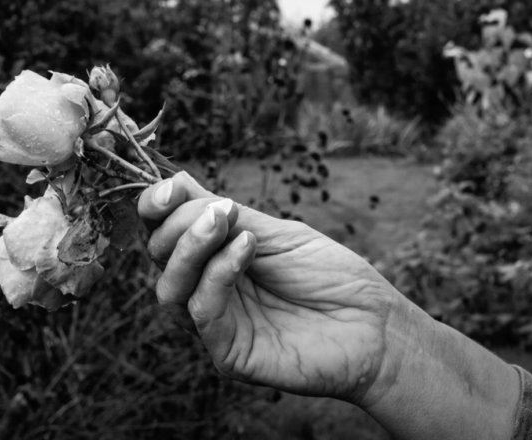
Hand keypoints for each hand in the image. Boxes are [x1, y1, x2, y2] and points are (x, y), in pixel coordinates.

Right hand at [138, 172, 401, 404]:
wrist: (375, 324)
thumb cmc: (330, 276)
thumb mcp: (274, 232)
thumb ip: (224, 213)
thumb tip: (176, 180)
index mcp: (214, 256)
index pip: (163, 230)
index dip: (155, 206)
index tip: (172, 188)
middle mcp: (206, 287)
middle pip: (158, 253)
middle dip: (179, 221)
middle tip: (221, 208)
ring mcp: (215, 321)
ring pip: (170, 283)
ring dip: (191, 243)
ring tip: (225, 219)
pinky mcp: (228, 351)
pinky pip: (202, 307)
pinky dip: (218, 270)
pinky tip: (247, 246)